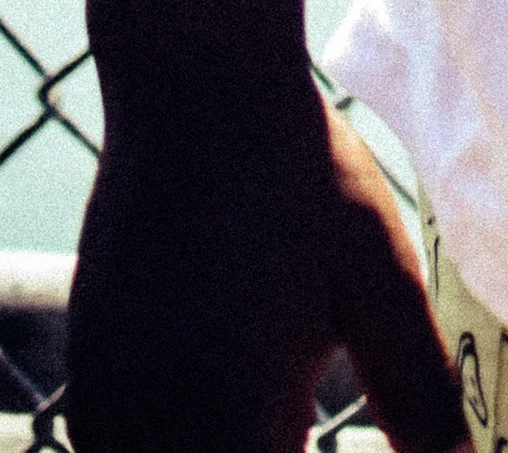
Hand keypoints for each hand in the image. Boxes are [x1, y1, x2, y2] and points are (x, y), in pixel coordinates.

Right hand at [67, 88, 465, 452]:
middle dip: (278, 450)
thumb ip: (417, 394)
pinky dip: (190, 436)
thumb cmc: (300, 180)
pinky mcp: (91, 380)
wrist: (194, 90)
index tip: (360, 422)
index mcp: (232, 436)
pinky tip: (242, 384)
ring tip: (290, 395)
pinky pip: (137, 446)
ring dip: (238, 444)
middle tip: (314, 399)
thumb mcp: (382, 284)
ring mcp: (108, 415)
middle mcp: (149, 443)